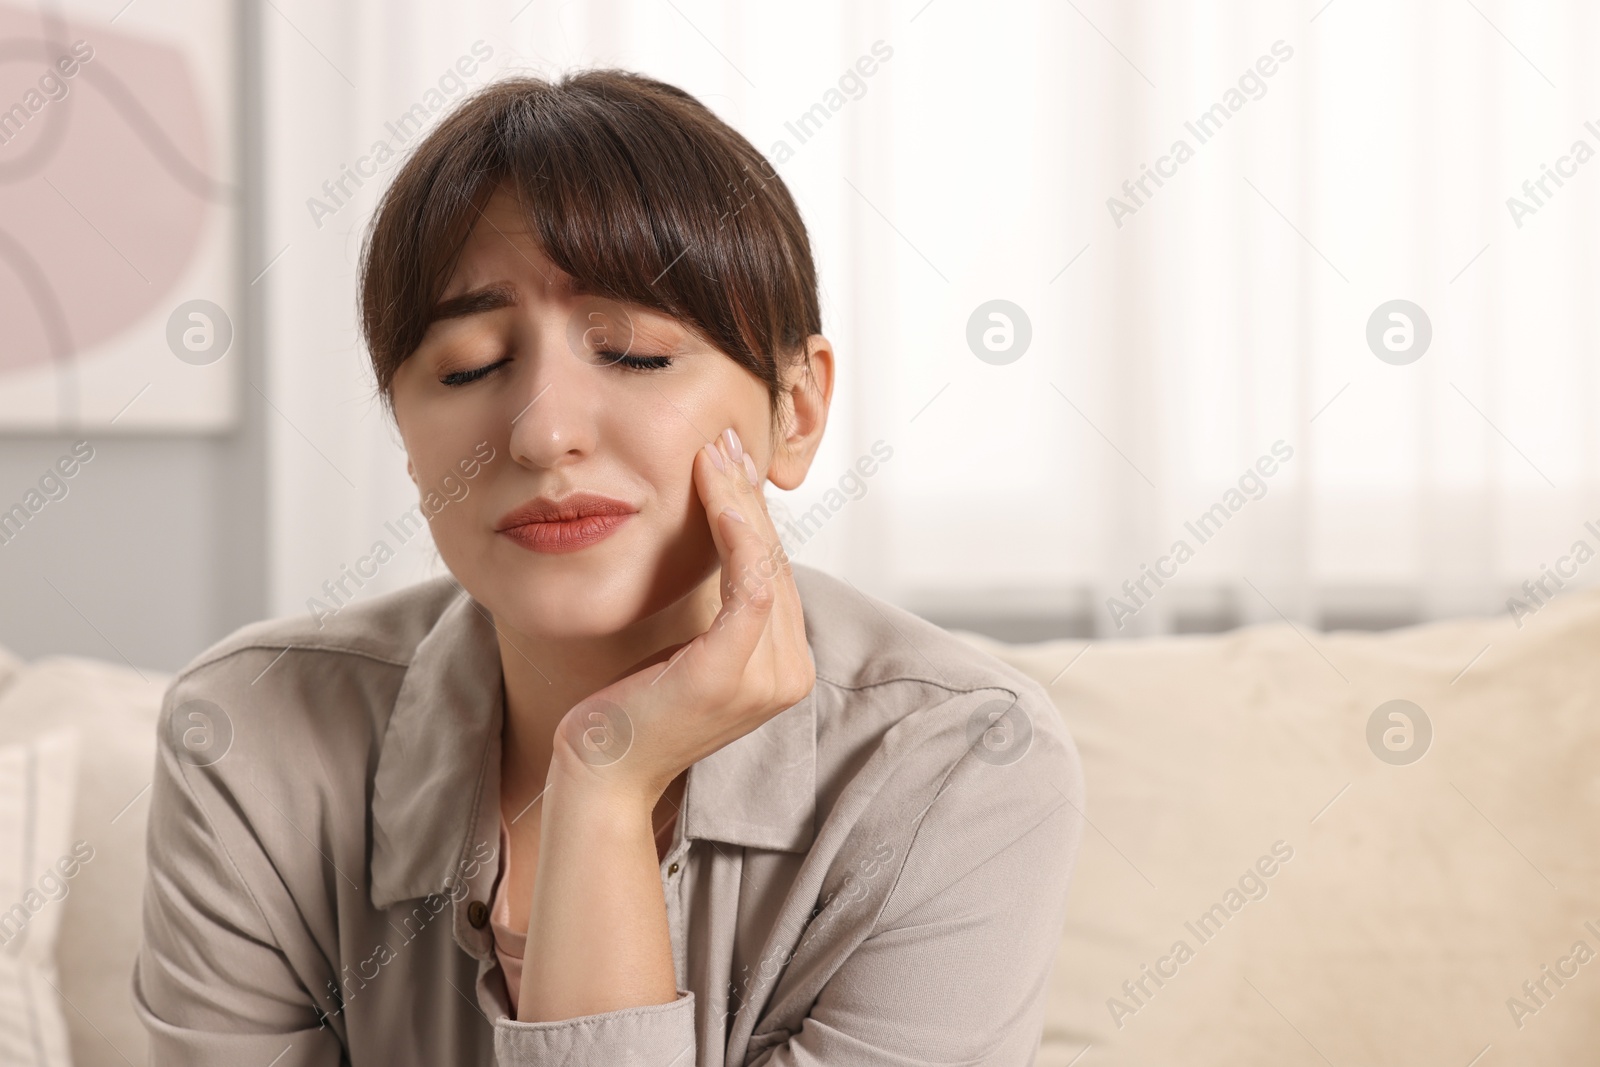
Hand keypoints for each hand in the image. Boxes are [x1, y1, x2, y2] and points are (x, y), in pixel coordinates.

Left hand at [550, 426, 814, 804]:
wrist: (600, 769)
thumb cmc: (631, 705)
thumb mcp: (689, 647)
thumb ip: (720, 608)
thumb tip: (724, 536)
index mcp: (786, 668)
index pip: (775, 571)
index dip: (756, 511)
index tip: (731, 460)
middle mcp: (790, 676)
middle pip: (774, 561)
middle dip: (749, 494)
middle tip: (726, 439)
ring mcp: (766, 679)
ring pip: (765, 564)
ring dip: (740, 501)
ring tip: (715, 453)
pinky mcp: (731, 674)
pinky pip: (748, 586)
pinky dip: (736, 533)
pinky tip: (716, 494)